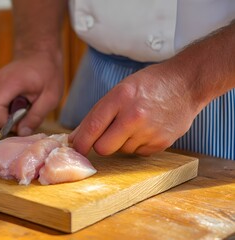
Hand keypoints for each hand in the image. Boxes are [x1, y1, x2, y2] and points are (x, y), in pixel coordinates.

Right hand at [0, 51, 63, 135]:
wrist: (40, 52)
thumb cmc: (48, 72)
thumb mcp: (51, 97)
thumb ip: (36, 116)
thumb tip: (22, 133)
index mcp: (11, 83)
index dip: (3, 122)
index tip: (20, 123)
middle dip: (6, 121)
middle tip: (25, 117)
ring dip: (7, 115)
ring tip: (25, 108)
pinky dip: (6, 109)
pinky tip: (20, 103)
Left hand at [69, 63, 200, 155]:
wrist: (186, 83)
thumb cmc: (148, 85)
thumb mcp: (119, 91)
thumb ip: (96, 115)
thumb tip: (75, 138)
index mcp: (120, 98)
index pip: (92, 127)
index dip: (80, 142)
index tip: (75, 149)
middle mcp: (134, 116)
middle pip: (103, 148)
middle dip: (100, 145)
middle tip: (105, 136)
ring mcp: (149, 131)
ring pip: (121, 150)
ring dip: (122, 142)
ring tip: (134, 124)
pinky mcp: (161, 143)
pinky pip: (137, 152)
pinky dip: (137, 144)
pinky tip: (146, 129)